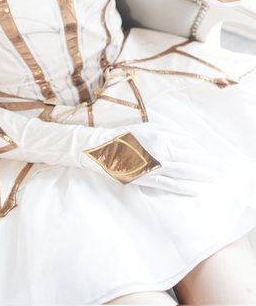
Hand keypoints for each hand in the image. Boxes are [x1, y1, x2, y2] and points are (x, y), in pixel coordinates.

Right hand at [83, 121, 214, 195]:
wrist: (100, 149)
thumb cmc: (123, 136)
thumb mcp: (145, 127)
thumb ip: (166, 130)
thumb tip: (187, 137)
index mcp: (159, 136)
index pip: (185, 144)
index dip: (198, 150)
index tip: (207, 156)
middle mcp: (159, 150)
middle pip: (187, 158)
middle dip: (204, 163)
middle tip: (216, 168)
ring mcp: (153, 166)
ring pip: (181, 171)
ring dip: (198, 174)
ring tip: (210, 177)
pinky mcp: (146, 179)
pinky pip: (168, 185)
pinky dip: (182, 188)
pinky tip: (193, 190)